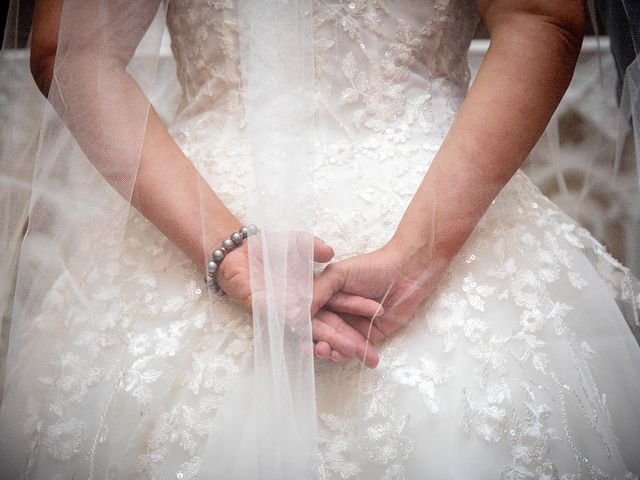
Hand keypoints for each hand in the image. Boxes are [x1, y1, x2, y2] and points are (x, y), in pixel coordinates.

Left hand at [216, 236, 383, 361]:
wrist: (234, 251)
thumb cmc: (267, 248)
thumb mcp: (296, 242)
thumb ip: (312, 247)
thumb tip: (329, 251)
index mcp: (312, 294)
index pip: (340, 307)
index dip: (359, 312)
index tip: (381, 316)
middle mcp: (299, 307)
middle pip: (328, 327)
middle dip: (348, 342)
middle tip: (370, 357)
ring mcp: (280, 311)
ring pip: (308, 330)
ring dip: (325, 342)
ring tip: (340, 352)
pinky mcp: (261, 310)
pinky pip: (276, 318)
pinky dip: (288, 323)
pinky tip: (304, 335)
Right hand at [312, 241, 451, 365]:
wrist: (408, 272)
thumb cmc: (373, 267)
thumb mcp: (339, 274)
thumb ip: (317, 292)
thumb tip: (295, 313)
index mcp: (325, 296)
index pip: (310, 316)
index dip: (306, 329)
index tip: (302, 338)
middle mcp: (336, 312)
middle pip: (324, 332)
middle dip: (323, 341)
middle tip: (322, 348)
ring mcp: (352, 325)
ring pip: (338, 344)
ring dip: (335, 351)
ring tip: (333, 354)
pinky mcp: (370, 336)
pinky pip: (356, 350)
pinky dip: (352, 355)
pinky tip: (350, 355)